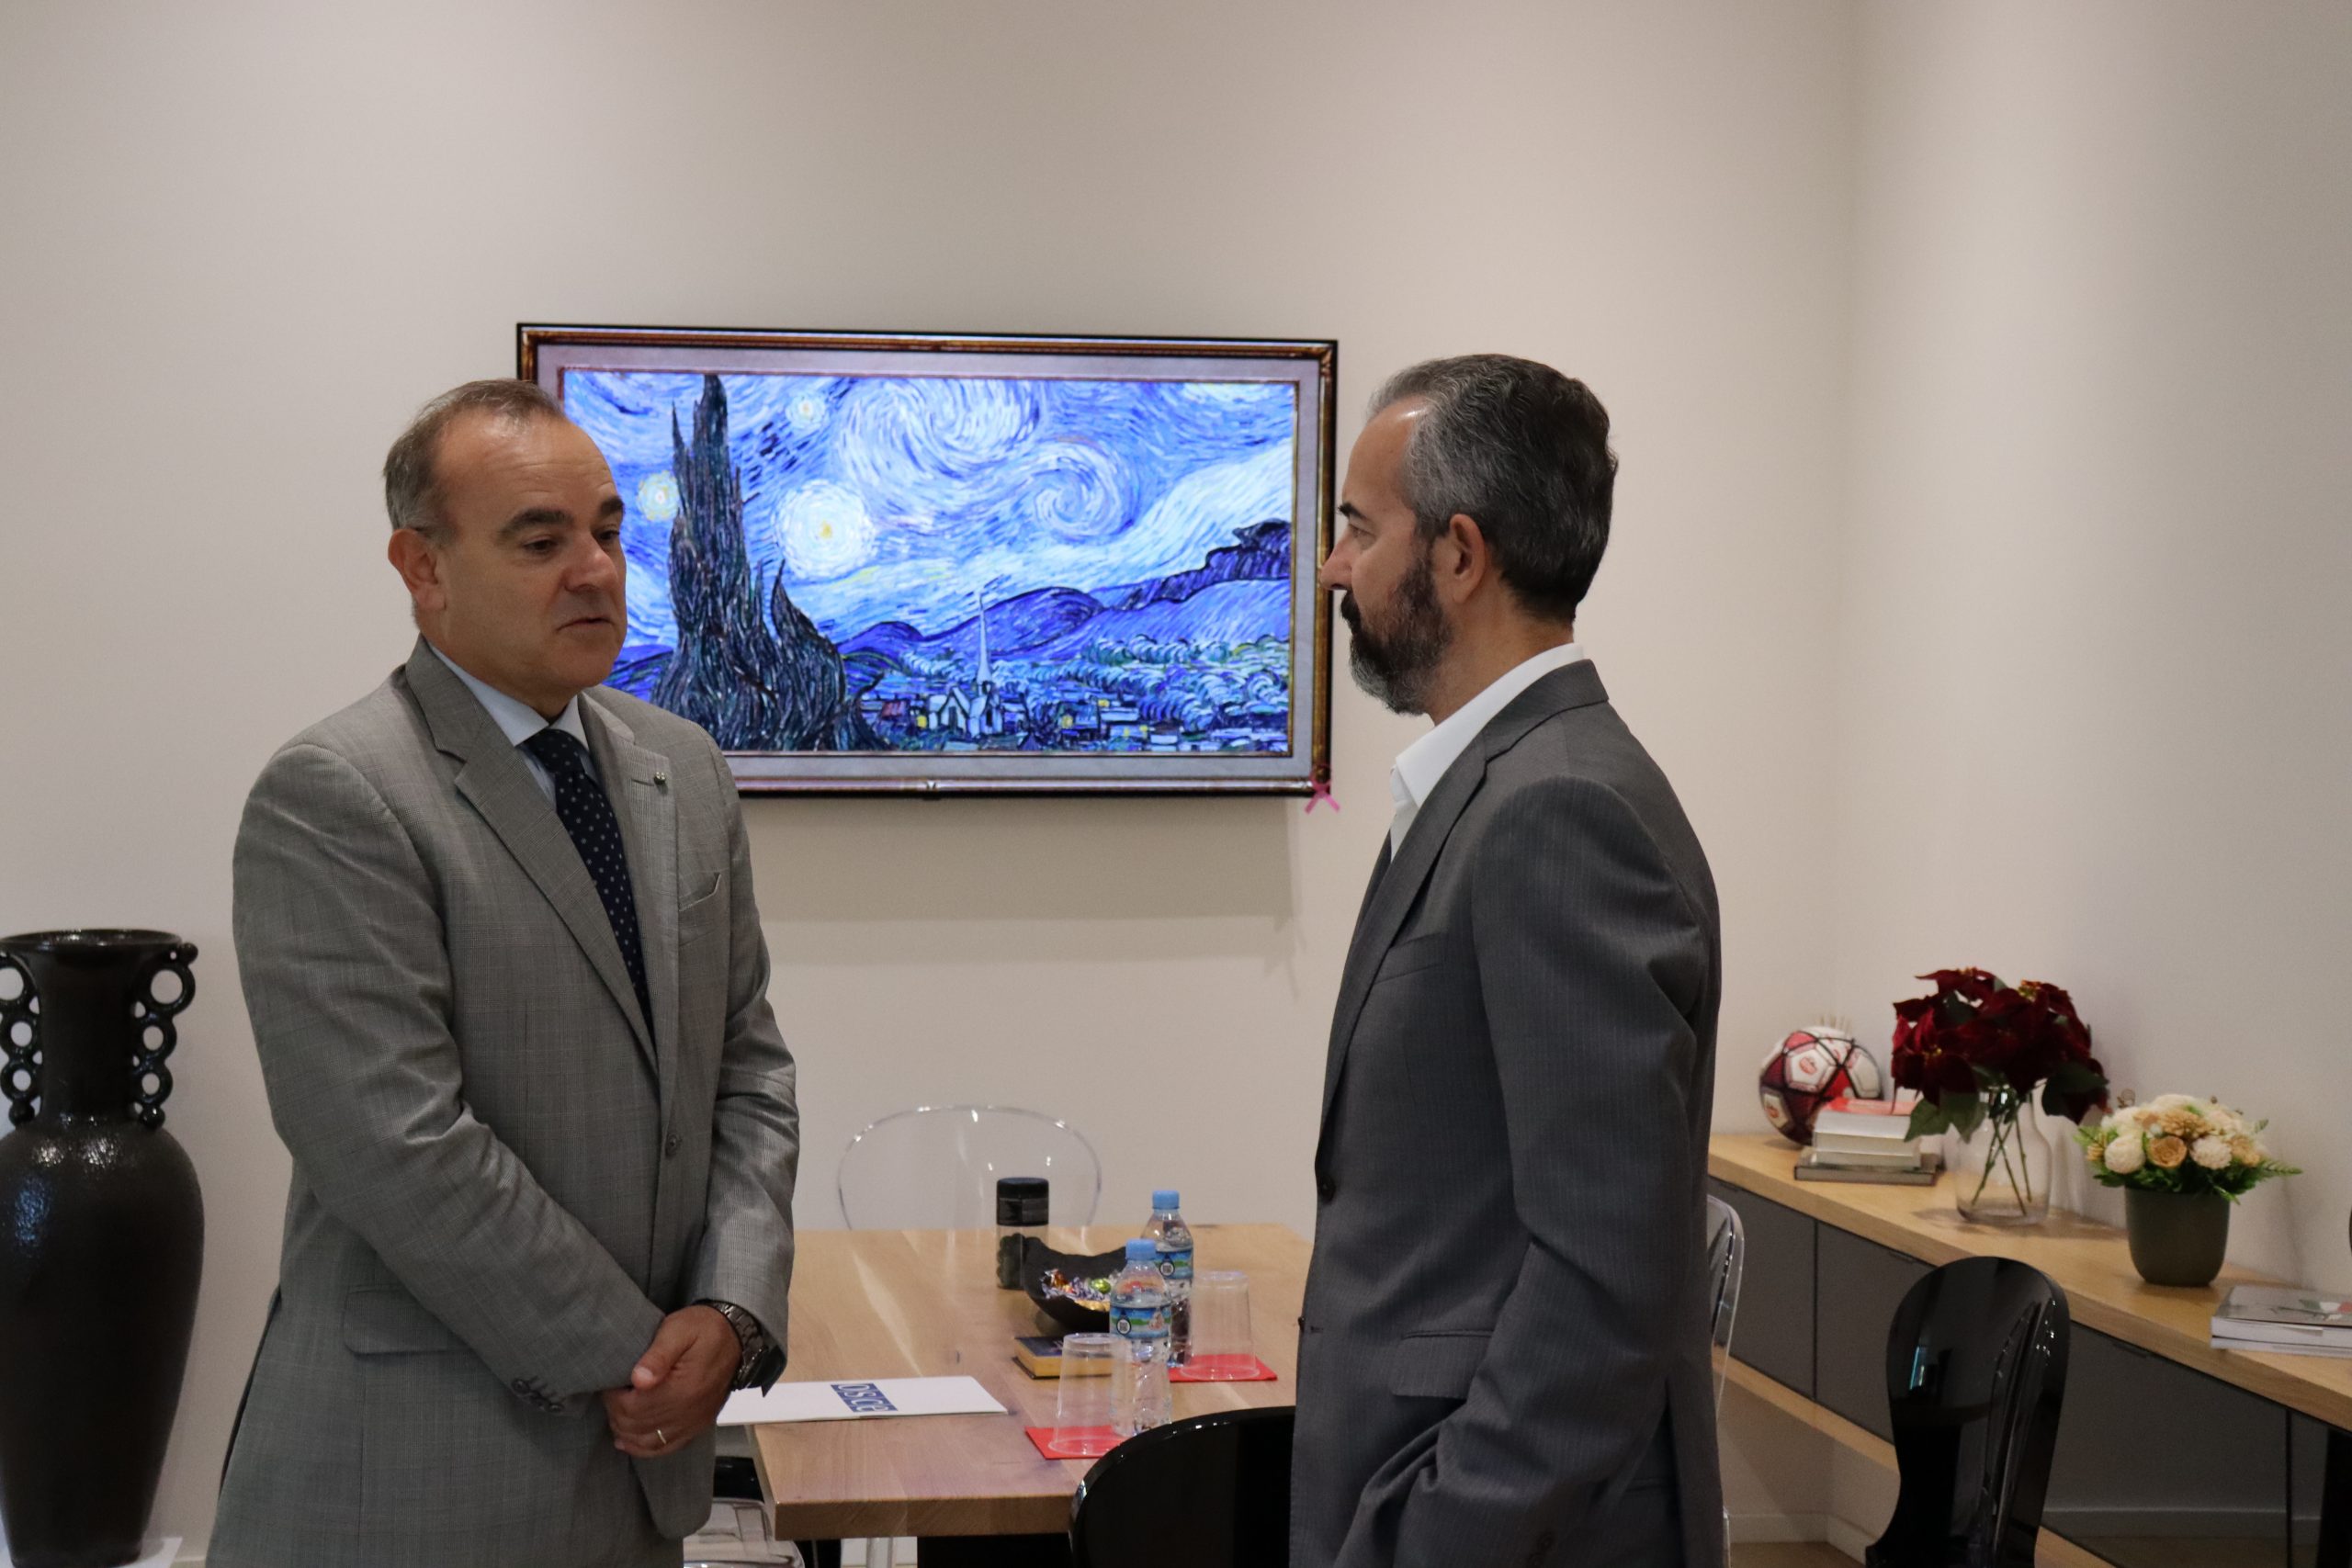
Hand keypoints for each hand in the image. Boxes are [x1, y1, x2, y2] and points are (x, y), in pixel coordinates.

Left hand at [603, 1304, 736, 1458]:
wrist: (736, 1336)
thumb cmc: (703, 1329)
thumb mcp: (678, 1329)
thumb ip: (658, 1355)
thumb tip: (638, 1380)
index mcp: (683, 1389)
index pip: (634, 1408)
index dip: (613, 1399)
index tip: (610, 1384)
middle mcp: (689, 1412)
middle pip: (638, 1427)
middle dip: (616, 1414)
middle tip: (611, 1394)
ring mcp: (694, 1422)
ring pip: (649, 1442)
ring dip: (626, 1432)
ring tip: (616, 1414)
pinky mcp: (697, 1426)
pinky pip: (666, 1448)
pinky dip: (644, 1448)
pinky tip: (628, 1441)